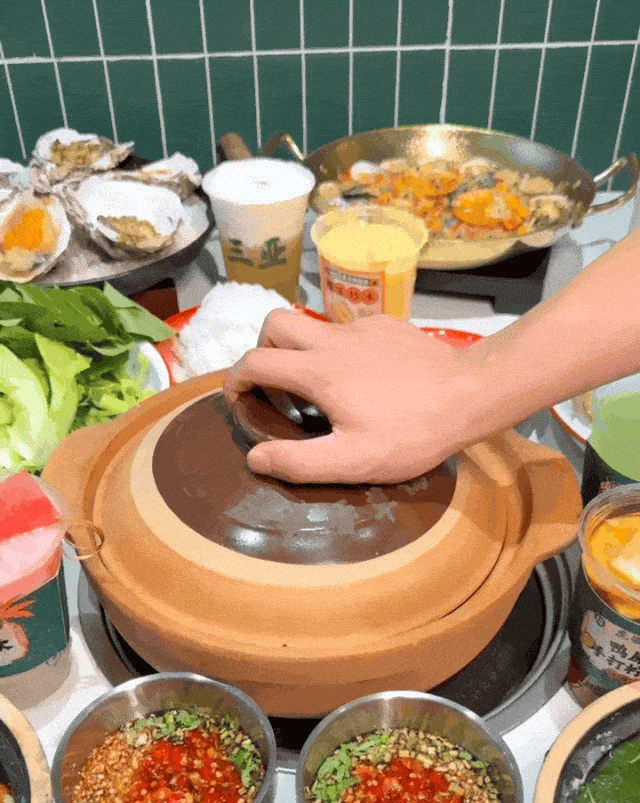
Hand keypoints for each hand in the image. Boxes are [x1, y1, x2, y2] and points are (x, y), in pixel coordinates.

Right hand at [224, 309, 486, 482]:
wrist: (470, 394)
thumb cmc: (412, 433)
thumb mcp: (353, 461)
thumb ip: (298, 463)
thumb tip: (255, 458)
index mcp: (317, 373)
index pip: (256, 362)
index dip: (235, 379)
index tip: (238, 400)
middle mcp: (333, 341)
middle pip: (275, 323)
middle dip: (262, 350)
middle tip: (274, 385)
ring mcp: (362, 328)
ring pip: (311, 321)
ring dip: (299, 348)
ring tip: (315, 386)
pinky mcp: (387, 326)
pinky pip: (347, 328)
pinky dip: (337, 348)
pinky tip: (361, 379)